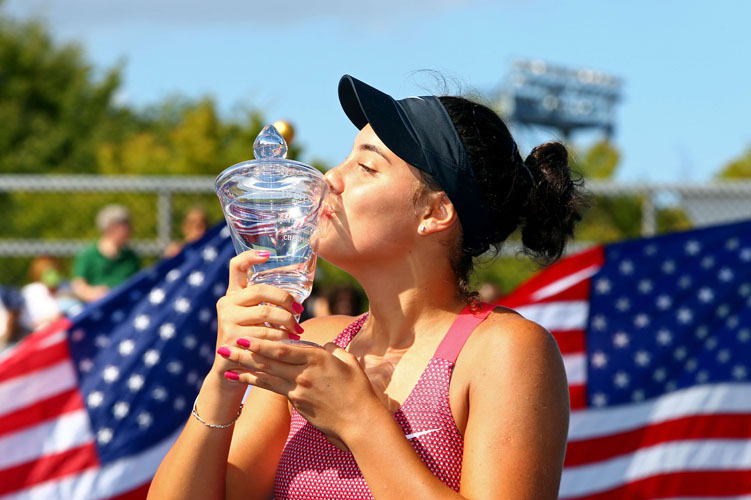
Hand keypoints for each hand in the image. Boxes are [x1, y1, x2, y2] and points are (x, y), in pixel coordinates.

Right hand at [212, 250, 304, 389]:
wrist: (231, 370)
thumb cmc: (250, 340)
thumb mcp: (254, 319)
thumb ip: (266, 305)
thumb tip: (298, 298)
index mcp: (232, 295)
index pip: (236, 267)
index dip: (250, 257)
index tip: (268, 254)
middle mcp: (226, 304)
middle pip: (260, 290)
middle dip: (285, 299)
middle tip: (300, 309)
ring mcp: (226, 321)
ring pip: (266, 313)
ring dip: (287, 322)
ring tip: (298, 330)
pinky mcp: (230, 339)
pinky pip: (264, 334)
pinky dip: (281, 338)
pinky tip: (290, 341)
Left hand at [218, 337, 382, 449]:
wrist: (360, 421)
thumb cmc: (359, 390)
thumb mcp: (349, 362)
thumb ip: (334, 350)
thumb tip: (326, 345)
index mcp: (317, 359)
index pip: (284, 349)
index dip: (262, 343)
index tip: (245, 336)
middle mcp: (303, 374)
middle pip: (269, 361)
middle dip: (245, 353)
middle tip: (224, 344)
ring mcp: (298, 390)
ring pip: (266, 376)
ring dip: (243, 368)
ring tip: (225, 362)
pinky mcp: (296, 403)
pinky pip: (272, 389)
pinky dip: (255, 381)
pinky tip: (241, 377)